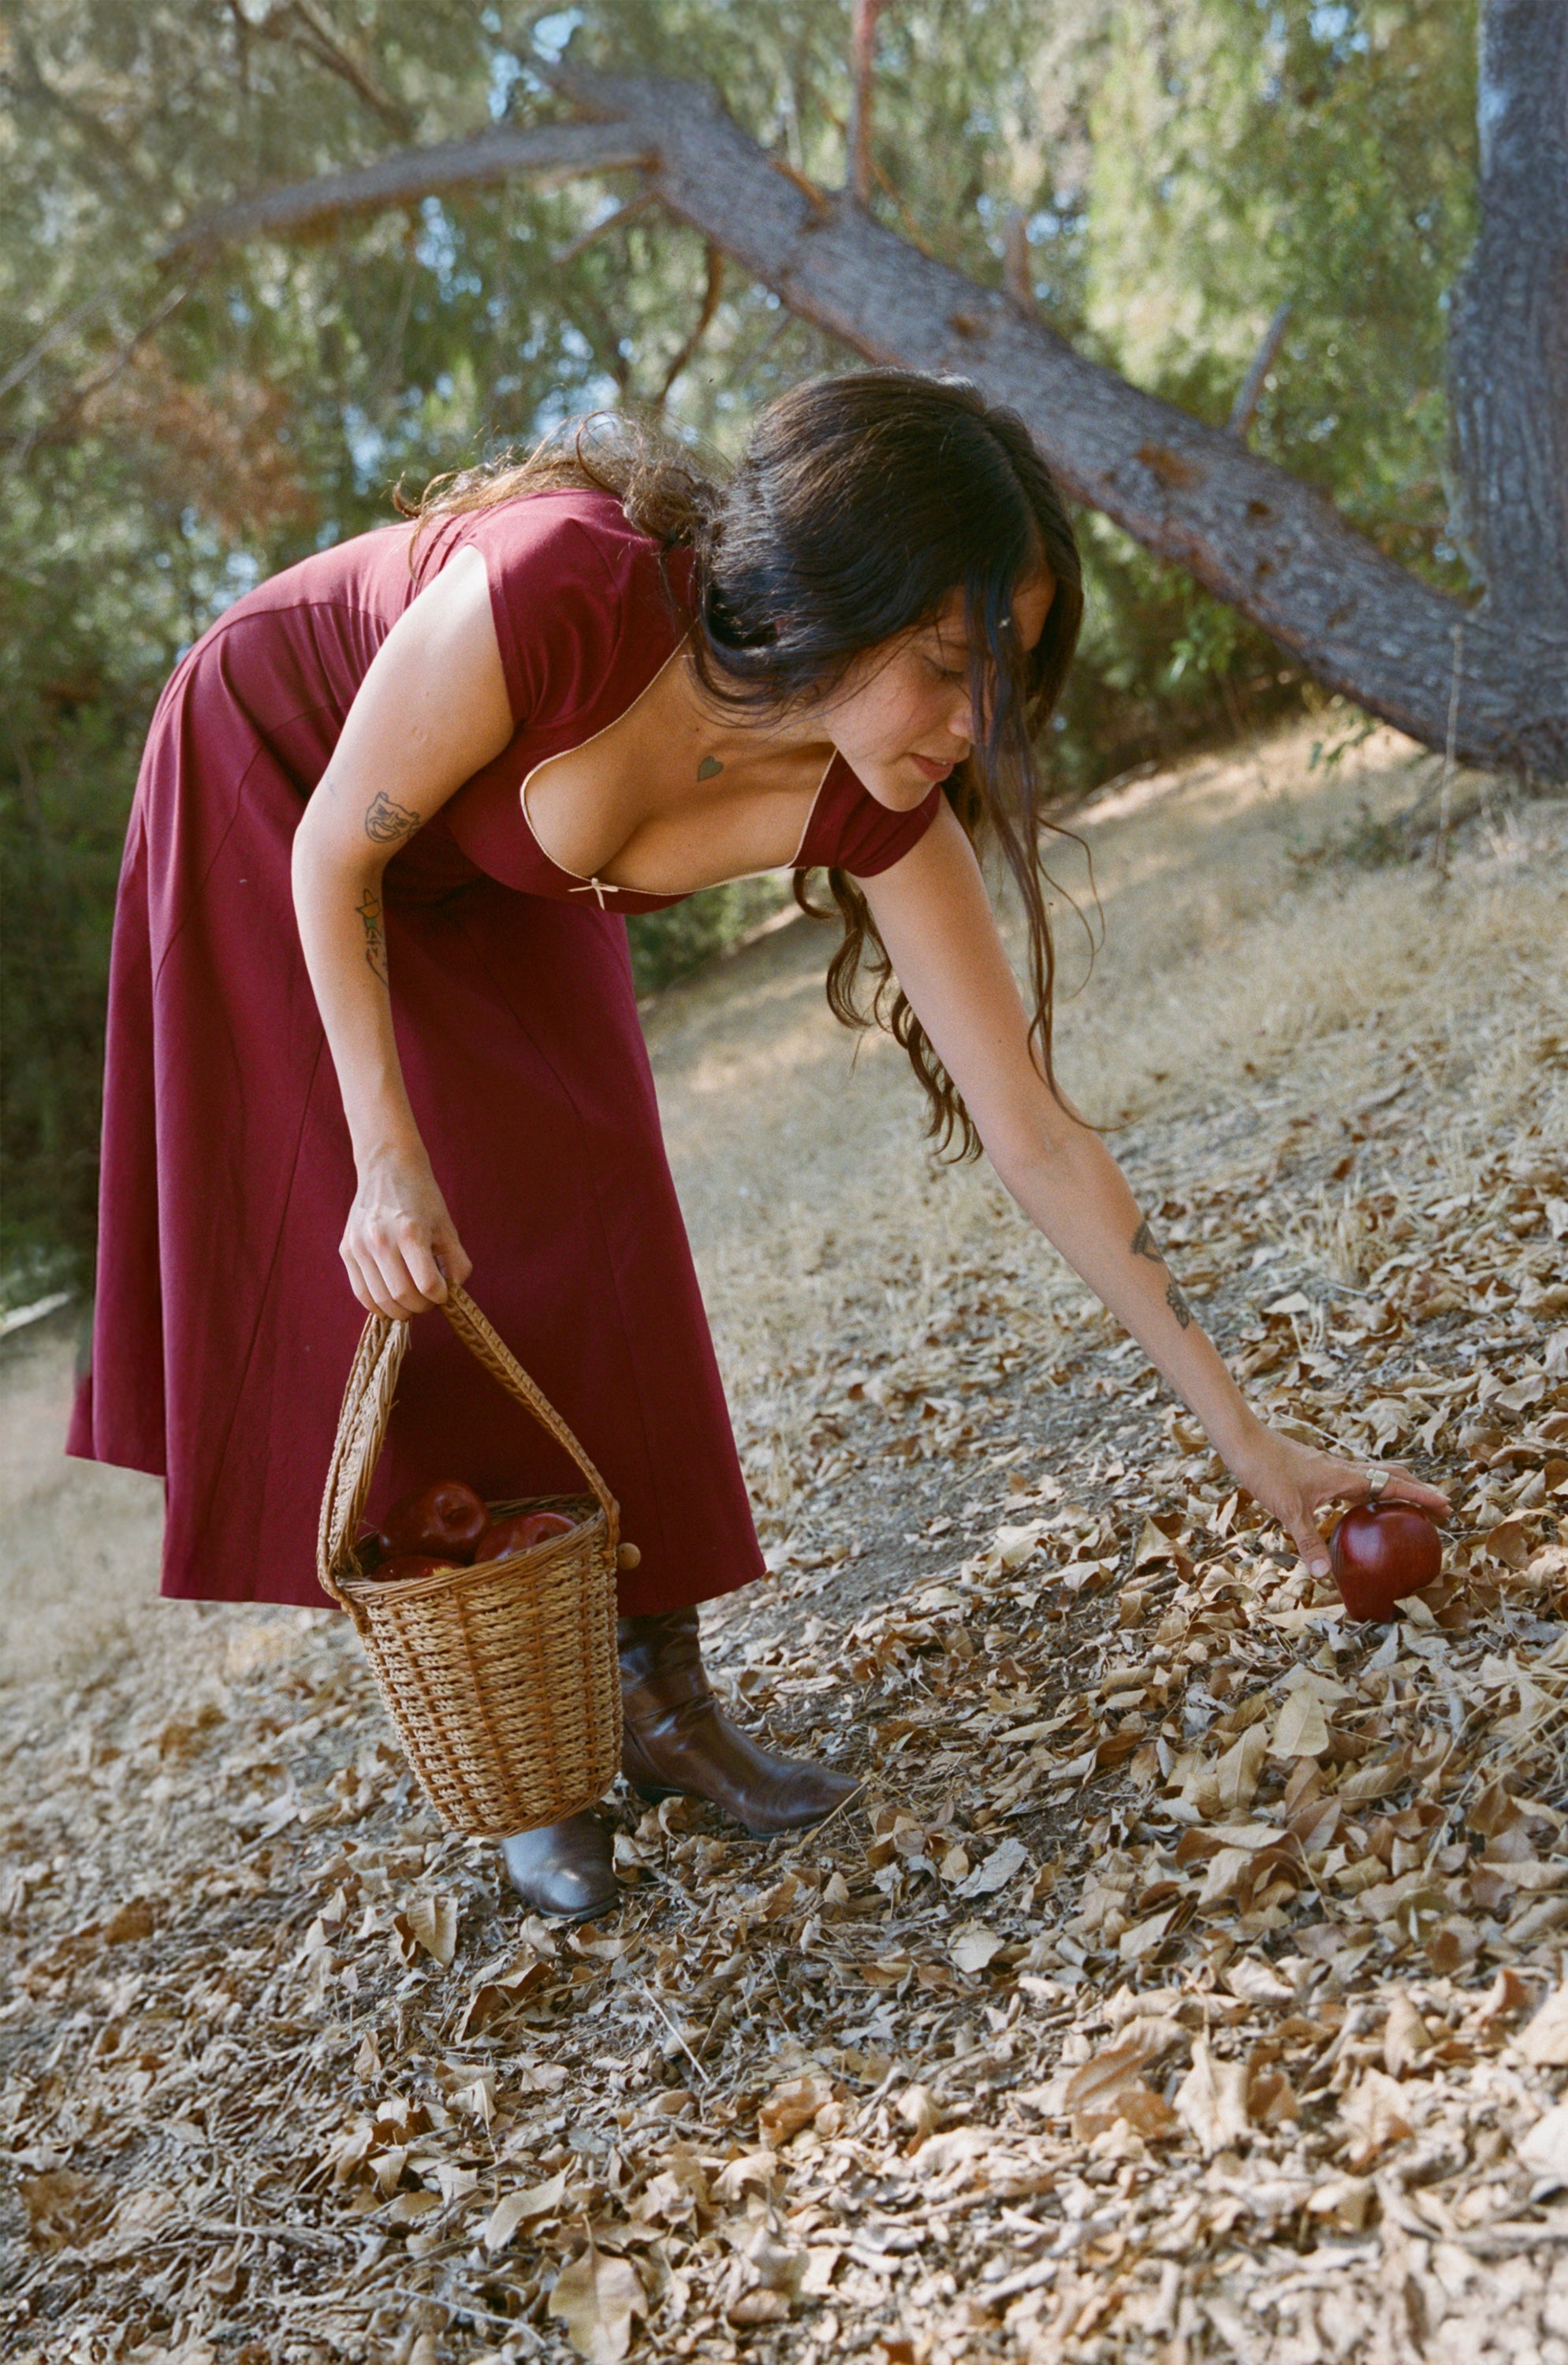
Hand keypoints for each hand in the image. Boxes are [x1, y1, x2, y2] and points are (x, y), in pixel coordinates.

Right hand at [342, 1147, 471, 1318]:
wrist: (387, 1168)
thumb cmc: (422, 1197)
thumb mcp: (446, 1226)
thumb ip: (456, 1262)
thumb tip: (454, 1293)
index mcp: (410, 1232)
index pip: (427, 1285)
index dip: (440, 1297)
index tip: (444, 1293)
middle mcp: (381, 1240)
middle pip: (402, 1297)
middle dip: (421, 1307)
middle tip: (429, 1301)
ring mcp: (359, 1246)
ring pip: (380, 1300)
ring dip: (400, 1310)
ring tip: (412, 1302)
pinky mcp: (346, 1250)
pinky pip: (361, 1292)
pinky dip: (378, 1305)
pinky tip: (392, 1301)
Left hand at [1229, 1425, 1450, 1580]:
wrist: (1245, 1442)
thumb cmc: (1267, 1471)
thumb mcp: (1289, 1511)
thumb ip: (1308, 1543)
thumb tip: (1324, 1576)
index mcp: (1346, 1477)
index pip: (1394, 1485)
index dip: (1421, 1496)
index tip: (1446, 1506)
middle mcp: (1345, 1469)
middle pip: (1392, 1476)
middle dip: (1418, 1491)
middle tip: (1439, 1508)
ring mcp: (1332, 1468)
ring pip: (1375, 1474)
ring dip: (1397, 1487)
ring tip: (1411, 1506)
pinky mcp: (1320, 1469)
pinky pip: (1357, 1479)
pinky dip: (1372, 1489)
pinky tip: (1363, 1504)